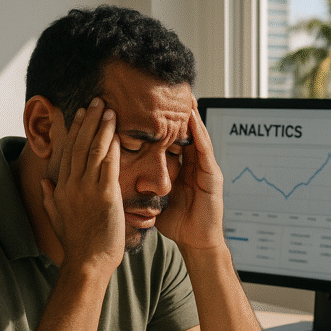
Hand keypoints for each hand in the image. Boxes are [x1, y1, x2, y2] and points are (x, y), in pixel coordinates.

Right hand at [41, 98, 125, 274]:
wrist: (88, 262)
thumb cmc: (77, 244)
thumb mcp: (56, 217)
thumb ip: (49, 197)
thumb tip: (44, 181)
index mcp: (60, 188)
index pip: (67, 151)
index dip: (74, 130)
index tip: (79, 114)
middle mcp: (70, 184)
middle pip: (78, 145)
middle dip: (87, 121)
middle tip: (95, 101)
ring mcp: (86, 189)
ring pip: (92, 149)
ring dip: (100, 127)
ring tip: (108, 109)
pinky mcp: (104, 195)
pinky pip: (107, 164)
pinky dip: (111, 145)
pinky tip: (116, 131)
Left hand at [155, 97, 226, 251]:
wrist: (196, 242)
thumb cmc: (177, 223)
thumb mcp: (156, 197)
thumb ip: (143, 185)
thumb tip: (118, 177)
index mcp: (181, 167)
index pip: (171, 138)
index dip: (162, 121)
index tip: (149, 101)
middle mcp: (194, 164)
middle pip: (186, 131)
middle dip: (178, 111)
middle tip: (169, 87)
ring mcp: (205, 168)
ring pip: (197, 135)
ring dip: (191, 115)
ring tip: (183, 95)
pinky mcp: (212, 176)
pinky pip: (205, 150)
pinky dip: (199, 133)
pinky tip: (192, 119)